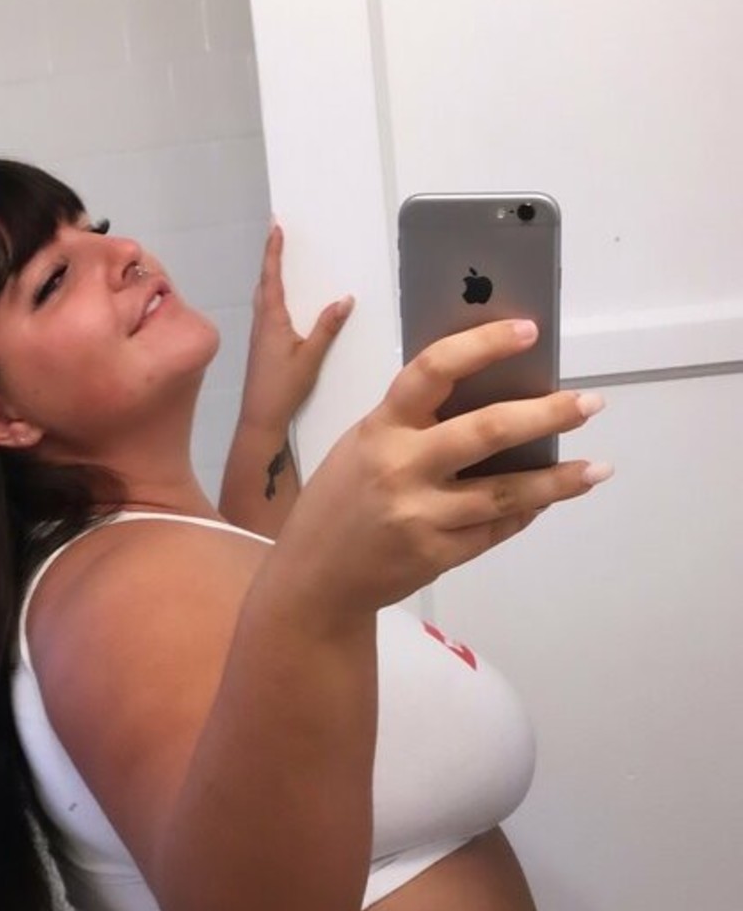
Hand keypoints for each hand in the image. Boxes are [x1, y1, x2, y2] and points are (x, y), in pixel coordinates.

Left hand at [238, 222, 354, 434]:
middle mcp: (261, 322)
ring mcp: (259, 335)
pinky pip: (265, 311)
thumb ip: (327, 327)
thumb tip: (345, 299)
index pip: (271, 277)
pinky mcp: (261, 347)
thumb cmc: (283, 388)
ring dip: (269, 277)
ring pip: (262, 297)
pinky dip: (271, 296)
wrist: (260, 418)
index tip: (274, 226)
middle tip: (276, 237)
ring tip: (278, 261)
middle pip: (264, 282)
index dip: (273, 251)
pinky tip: (280, 302)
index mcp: (271, 319)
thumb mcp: (311, 357)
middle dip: (270, 259)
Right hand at [278, 318, 611, 632]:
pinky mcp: (436, 555)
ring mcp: (421, 516)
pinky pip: (495, 529)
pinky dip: (525, 512)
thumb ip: (414, 424)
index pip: (434, 370)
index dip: (484, 345)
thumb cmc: (340, 502)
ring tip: (596, 468)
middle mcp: (402, 468)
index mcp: (381, 428)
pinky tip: (549, 499)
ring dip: (558, 480)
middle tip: (588, 404)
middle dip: (547, 414)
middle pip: (488, 431)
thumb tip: (493, 396)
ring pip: (506, 492)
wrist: (314, 579)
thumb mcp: (363, 446)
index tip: (528, 332)